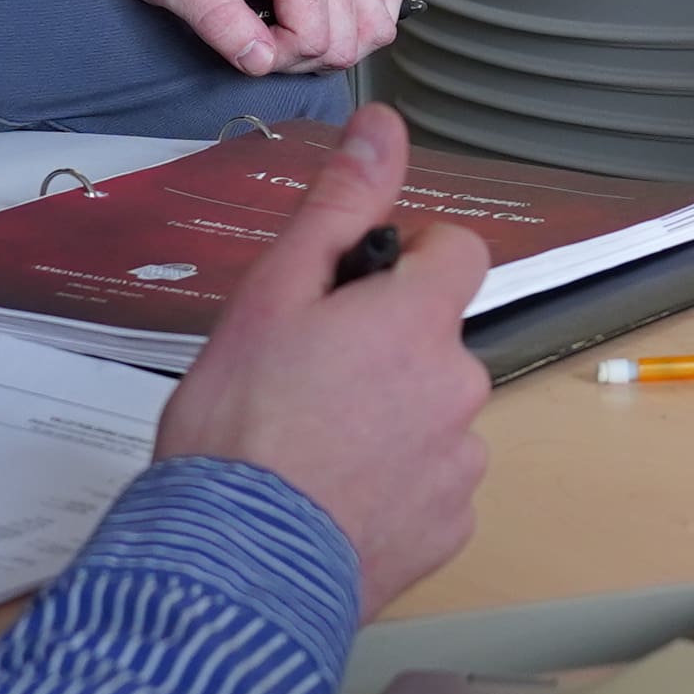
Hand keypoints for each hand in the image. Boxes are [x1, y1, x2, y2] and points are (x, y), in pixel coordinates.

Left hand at [105, 0, 403, 76]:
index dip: (274, 57)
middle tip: (254, 36)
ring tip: (282, 32)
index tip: (240, 42)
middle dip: (296, 56)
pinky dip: (355, 27)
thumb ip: (214, 18)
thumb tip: (260, 58)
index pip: (313, 38)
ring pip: (373, 30)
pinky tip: (316, 23)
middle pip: (345, 42)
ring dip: (327, 48)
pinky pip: (382, 5)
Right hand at [156, 106, 491, 611]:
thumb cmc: (239, 428)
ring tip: (309, 449)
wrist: (233, 565)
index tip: (356, 290)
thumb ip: (337, 207)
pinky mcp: (450, 529)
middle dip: (385, 349)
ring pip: (432, 415)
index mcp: (419, 321)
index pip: (460, 252)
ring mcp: (459, 463)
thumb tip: (382, 127)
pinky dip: (391, 486)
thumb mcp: (273, 295)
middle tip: (305, 380)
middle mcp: (458, 386)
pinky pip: (429, 485)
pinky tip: (328, 498)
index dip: (409, 260)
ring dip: (389, 420)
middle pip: (436, 341)